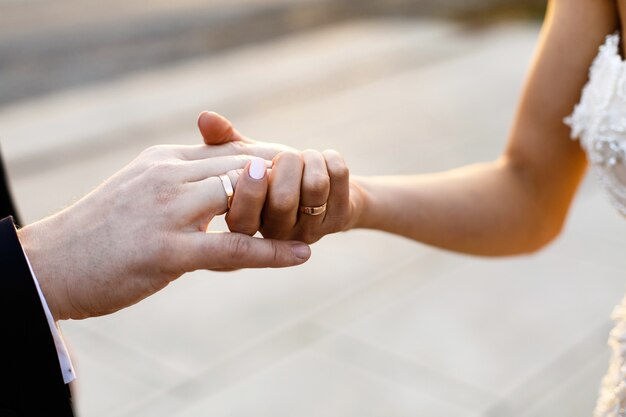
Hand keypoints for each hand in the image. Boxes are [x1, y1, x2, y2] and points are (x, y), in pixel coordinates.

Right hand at [18, 144, 310, 320]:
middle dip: (286, 174)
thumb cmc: (98, 233)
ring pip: (242, 198)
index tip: (298, 163)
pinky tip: (301, 255)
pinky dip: (271, 251)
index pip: (229, 149)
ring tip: (318, 212)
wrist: (49, 265)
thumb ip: (177, 183)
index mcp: (163, 161)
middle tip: (320, 184)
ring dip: (284, 206)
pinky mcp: (165, 250)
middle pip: (244, 165)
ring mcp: (167, 211)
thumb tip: (213, 186)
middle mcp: (168, 177)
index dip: (270, 155)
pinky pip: (230, 247)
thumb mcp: (139, 192)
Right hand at [198, 111, 361, 242]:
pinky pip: (338, 179)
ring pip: (315, 187)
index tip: (256, 163)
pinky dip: (332, 158)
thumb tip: (205, 118)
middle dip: (287, 164)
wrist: (326, 188)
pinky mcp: (339, 220)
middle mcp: (278, 232)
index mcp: (247, 222)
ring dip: (311, 159)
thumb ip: (222, 141)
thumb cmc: (276, 174)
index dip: (251, 187)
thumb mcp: (245, 157)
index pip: (242, 216)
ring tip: (308, 156)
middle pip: (282, 200)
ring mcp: (311, 229)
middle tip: (289, 156)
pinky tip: (327, 160)